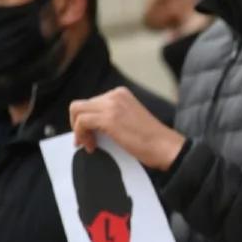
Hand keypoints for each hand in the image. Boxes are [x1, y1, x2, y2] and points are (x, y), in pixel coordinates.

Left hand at [70, 87, 184, 170]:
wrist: (165, 147)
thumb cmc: (150, 139)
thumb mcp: (128, 119)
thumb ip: (111, 116)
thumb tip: (90, 125)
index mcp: (121, 94)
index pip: (90, 102)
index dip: (86, 121)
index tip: (91, 135)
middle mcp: (115, 95)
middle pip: (80, 105)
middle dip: (79, 125)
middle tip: (87, 141)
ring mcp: (112, 105)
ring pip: (77, 111)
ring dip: (78, 130)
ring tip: (89, 144)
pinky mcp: (109, 118)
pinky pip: (81, 122)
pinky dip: (81, 135)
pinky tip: (92, 146)